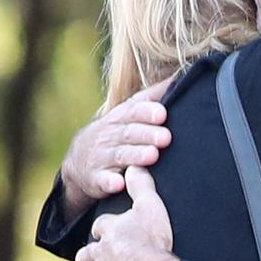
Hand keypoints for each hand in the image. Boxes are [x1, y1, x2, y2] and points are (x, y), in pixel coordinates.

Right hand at [61, 79, 171, 220]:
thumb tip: (180, 76)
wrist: (80, 159)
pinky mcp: (96, 179)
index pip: (134, 110)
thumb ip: (152, 96)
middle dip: (147, 134)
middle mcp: (110, 135)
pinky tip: (120, 184)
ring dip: (135, 155)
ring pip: (119, 155)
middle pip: (129, 133)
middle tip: (166, 137)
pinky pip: (102, 181)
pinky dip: (110, 182)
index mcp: (120, 117)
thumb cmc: (116, 131)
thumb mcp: (128, 111)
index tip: (162, 113)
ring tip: (152, 156)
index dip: (147, 111)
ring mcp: (102, 157)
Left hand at [74, 166, 177, 260]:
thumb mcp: (150, 206)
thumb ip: (141, 185)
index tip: (112, 229)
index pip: (100, 225)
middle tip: (101, 252)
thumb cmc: (152, 240)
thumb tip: (134, 166)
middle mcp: (100, 251)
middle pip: (87, 252)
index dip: (106, 227)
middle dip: (92, 252)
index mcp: (109, 228)